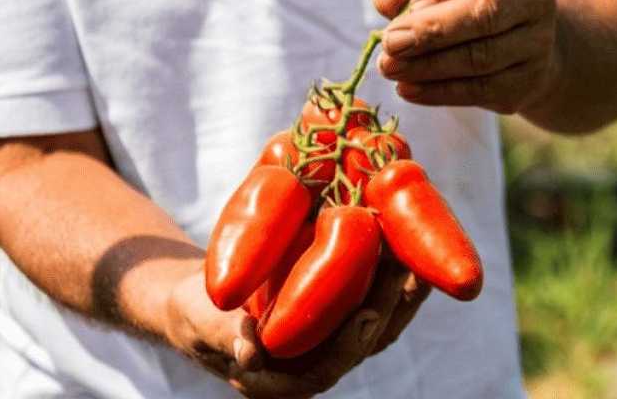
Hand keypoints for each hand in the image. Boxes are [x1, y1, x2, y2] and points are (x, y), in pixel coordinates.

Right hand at [165, 259, 429, 397]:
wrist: (202, 297)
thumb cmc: (195, 313)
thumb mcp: (201, 321)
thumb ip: (224, 335)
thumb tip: (249, 353)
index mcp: (288, 380)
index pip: (329, 367)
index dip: (351, 343)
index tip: (368, 314)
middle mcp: (319, 360)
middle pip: (366, 339)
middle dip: (392, 307)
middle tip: (410, 273)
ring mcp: (334, 334)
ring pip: (380, 314)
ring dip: (403, 286)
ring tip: (422, 251)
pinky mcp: (342, 306)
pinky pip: (374, 290)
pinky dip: (391, 268)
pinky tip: (407, 236)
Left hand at [373, 0, 561, 113]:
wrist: (530, 40)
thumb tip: (383, 1)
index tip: (405, 9)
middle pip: (485, 14)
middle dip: (432, 30)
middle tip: (390, 44)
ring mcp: (538, 43)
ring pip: (481, 56)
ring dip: (429, 66)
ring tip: (390, 68)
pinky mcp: (529, 81)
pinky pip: (481, 90)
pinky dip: (440, 92)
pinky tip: (408, 89)